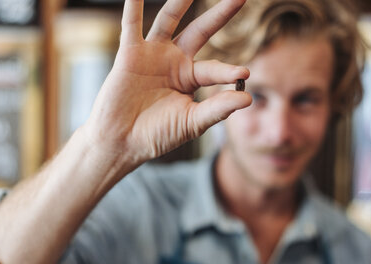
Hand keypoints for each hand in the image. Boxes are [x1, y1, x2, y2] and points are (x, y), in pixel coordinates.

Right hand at [83, 0, 251, 166]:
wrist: (122, 142)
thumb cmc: (156, 135)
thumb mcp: (192, 122)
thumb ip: (218, 109)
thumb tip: (248, 98)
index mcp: (190, 78)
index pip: (214, 69)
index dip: (228, 71)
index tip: (244, 73)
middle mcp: (174, 61)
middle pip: (200, 31)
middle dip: (220, 15)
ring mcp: (152, 54)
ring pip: (169, 20)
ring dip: (180, 2)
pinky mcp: (130, 53)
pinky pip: (132, 25)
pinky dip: (133, 7)